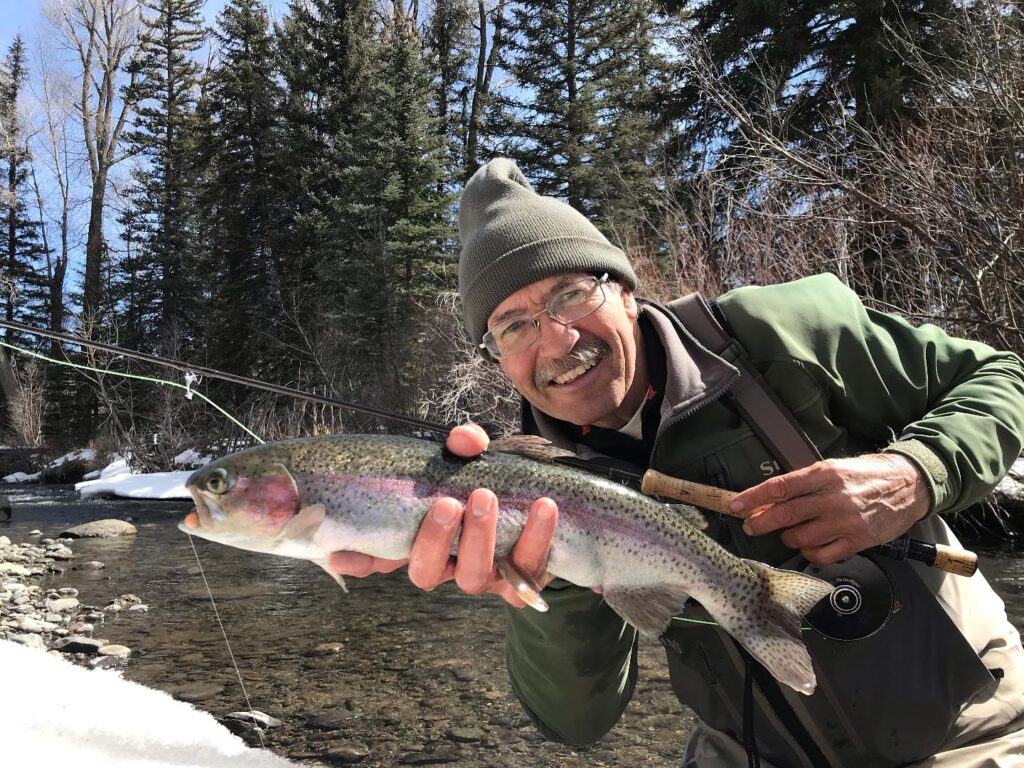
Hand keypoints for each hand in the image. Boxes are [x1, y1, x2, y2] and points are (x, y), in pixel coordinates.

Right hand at [327, 423, 559, 607]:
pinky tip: (544, 507)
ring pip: (473, 577)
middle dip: (435, 539)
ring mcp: (483, 576)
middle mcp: (447, 564)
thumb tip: (462, 441)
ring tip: (488, 496)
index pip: (379, 556)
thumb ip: (463, 448)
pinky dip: (537, 537)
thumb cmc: (491, 482)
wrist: (544, 504)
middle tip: (448, 502)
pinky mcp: (521, 581)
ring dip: (480, 538)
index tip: (340, 552)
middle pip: (426, 572)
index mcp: (420, 539)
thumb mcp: (471, 459)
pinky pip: (526, 571)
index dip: (359, 559)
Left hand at [730, 453, 930, 564]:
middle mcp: (832, 497)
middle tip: (750, 525)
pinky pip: (822, 554)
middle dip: (760, 522)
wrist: (909, 484)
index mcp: (823, 474)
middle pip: (785, 514)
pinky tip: (811, 545)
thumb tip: (769, 498)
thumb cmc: (866, 474)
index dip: (753, 497)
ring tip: (791, 531)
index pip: (780, 487)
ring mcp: (845, 521)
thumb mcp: (833, 468)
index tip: (735, 505)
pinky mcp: (858, 540)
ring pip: (800, 537)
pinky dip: (810, 552)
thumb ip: (804, 484)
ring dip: (788, 537)